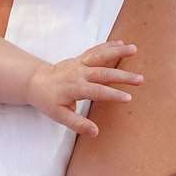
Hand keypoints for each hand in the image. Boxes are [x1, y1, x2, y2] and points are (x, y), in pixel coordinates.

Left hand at [27, 42, 141, 137]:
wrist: (35, 81)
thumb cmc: (48, 100)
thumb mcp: (59, 116)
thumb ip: (77, 124)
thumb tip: (95, 132)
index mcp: (74, 88)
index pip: (97, 91)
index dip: (113, 94)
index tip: (128, 97)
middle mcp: (78, 73)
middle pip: (103, 73)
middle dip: (122, 76)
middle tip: (140, 79)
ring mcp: (79, 64)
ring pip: (100, 56)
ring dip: (117, 52)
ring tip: (134, 49)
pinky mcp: (80, 59)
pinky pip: (95, 50)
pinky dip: (108, 46)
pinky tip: (121, 42)